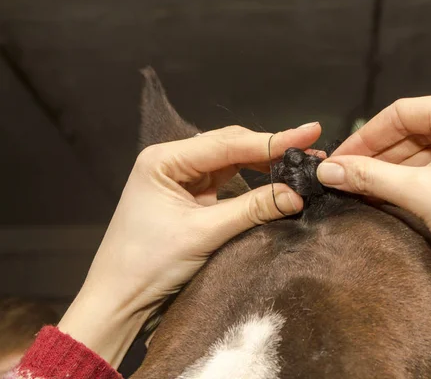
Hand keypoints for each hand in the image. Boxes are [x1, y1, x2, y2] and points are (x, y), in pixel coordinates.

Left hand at [58, 123, 320, 366]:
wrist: (118, 299)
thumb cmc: (148, 264)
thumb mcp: (204, 233)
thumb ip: (252, 209)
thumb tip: (296, 195)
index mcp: (164, 160)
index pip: (227, 144)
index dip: (271, 140)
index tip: (308, 132)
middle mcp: (172, 162)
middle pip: (230, 146)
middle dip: (270, 149)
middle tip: (310, 147)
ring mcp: (180, 179)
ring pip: (231, 162)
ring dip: (264, 163)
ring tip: (299, 162)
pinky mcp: (189, 197)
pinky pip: (226, 181)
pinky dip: (252, 181)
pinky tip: (274, 179)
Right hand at [317, 93, 430, 312]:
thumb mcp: (417, 192)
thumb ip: (368, 175)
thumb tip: (327, 171)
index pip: (403, 113)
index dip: (364, 138)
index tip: (339, 159)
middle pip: (421, 128)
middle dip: (383, 155)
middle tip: (350, 175)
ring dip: (403, 165)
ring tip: (371, 186)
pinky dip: (429, 172)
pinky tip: (403, 188)